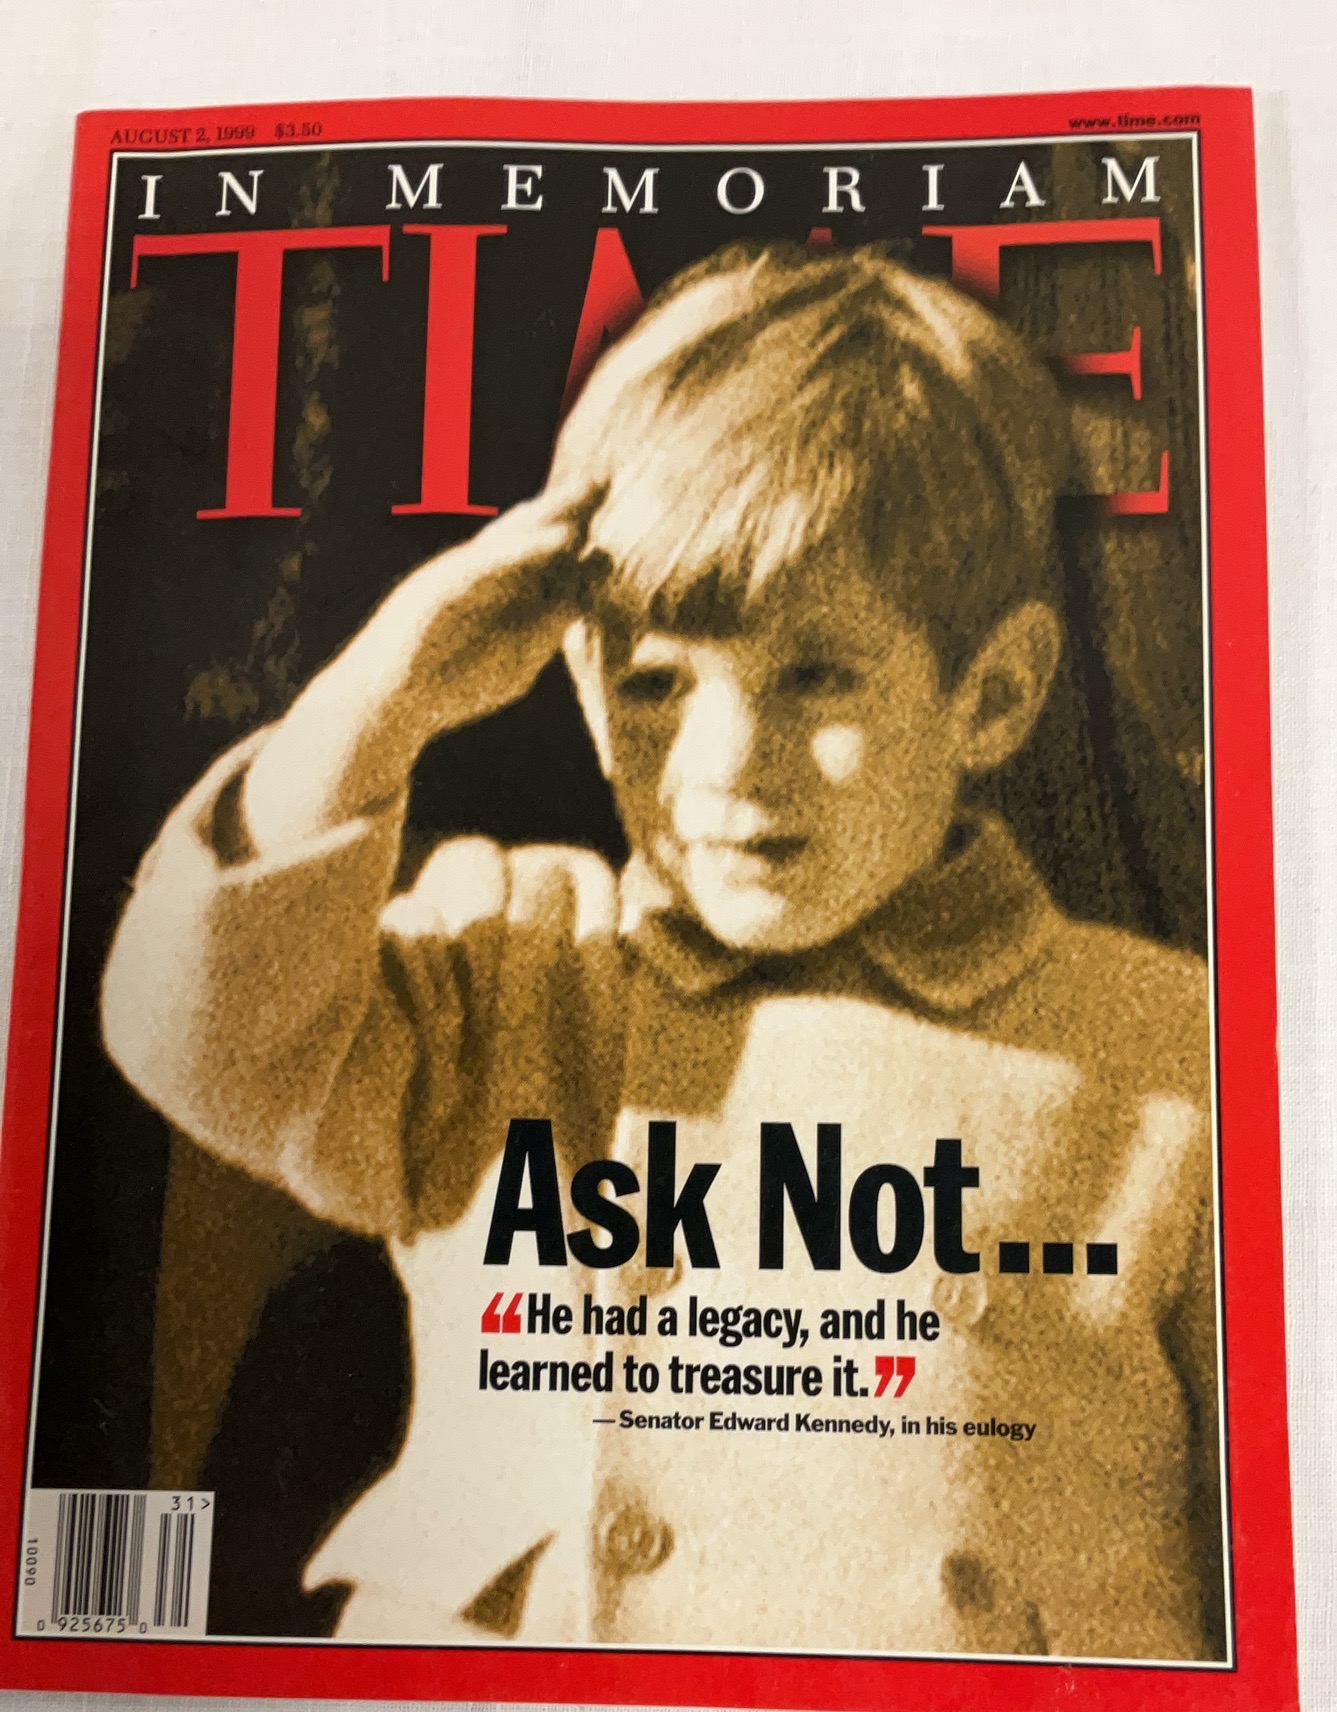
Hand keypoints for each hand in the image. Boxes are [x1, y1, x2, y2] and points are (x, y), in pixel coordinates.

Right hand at [243, 482, 603, 850]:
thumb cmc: (447, 689)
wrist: (386, 705)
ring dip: (551, 511)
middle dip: (566, 506)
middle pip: (527, 531)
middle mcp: (478, 574)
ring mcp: (459, 576)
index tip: (610, 511)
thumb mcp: (514, 663)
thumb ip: (545, 633)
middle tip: (605, 480)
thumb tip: (580, 607)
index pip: (538, 551)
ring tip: (589, 491)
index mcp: (493, 589)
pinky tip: (563, 539)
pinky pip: (492, 563)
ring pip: (511, 536)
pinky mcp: (444, 588)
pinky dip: (528, 549)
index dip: (574, 528)